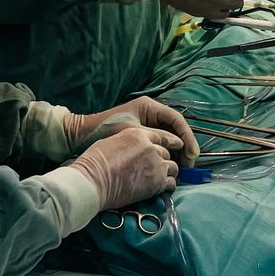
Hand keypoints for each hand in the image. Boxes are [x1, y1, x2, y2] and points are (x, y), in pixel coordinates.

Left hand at [65, 96, 197, 160]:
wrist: (83, 134)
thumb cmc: (106, 129)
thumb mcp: (133, 132)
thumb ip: (155, 137)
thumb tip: (178, 147)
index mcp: (150, 107)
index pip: (177, 120)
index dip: (187, 137)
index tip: (191, 154)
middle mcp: (151, 113)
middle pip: (176, 129)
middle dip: (185, 147)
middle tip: (189, 165)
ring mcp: (148, 124)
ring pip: (170, 138)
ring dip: (177, 152)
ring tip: (181, 168)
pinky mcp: (143, 135)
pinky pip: (161, 144)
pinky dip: (167, 154)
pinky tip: (169, 166)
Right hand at [71, 123, 179, 208]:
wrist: (93, 181)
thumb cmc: (95, 162)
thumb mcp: (112, 141)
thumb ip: (129, 142)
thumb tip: (133, 149)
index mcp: (138, 134)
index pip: (161, 137)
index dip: (166, 144)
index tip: (170, 149)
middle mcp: (151, 147)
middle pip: (167, 152)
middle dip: (164, 160)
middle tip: (158, 168)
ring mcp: (156, 165)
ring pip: (173, 167)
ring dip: (168, 172)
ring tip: (161, 179)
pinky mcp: (157, 182)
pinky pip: (171, 183)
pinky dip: (169, 185)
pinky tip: (162, 188)